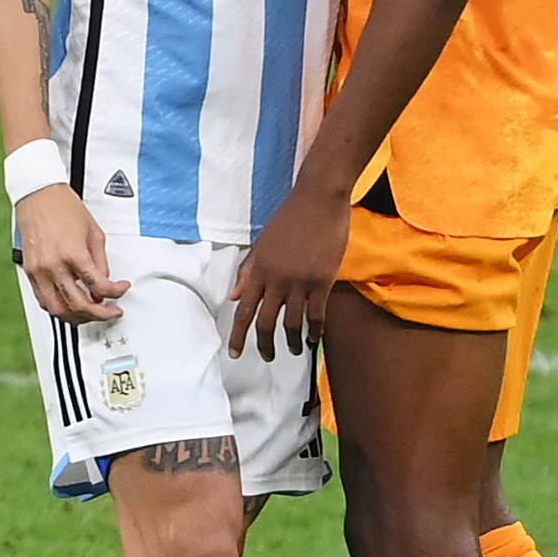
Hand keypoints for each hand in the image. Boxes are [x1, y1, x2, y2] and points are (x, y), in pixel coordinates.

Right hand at [16, 184, 129, 323]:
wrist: (39, 195)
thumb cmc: (64, 207)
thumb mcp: (93, 232)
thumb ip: (100, 261)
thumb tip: (104, 281)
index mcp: (74, 254)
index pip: (99, 287)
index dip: (115, 292)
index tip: (121, 289)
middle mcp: (55, 266)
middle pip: (79, 305)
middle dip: (99, 314)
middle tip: (110, 312)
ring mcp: (40, 272)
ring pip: (58, 310)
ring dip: (77, 317)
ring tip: (90, 314)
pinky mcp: (30, 272)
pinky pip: (43, 300)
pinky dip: (58, 308)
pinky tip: (69, 305)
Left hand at [229, 179, 350, 356]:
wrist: (318, 199)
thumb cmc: (291, 217)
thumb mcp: (263, 242)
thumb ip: (249, 270)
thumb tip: (236, 296)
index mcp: (258, 269)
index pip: (243, 310)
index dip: (238, 335)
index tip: (235, 353)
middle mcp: (275, 279)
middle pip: (266, 324)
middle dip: (265, 346)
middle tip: (267, 357)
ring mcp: (299, 282)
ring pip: (292, 324)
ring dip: (292, 342)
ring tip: (296, 349)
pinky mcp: (322, 281)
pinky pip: (316, 315)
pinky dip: (315, 331)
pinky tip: (314, 337)